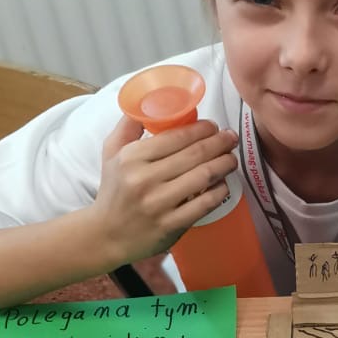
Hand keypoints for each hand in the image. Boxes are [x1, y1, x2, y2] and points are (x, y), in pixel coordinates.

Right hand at [87, 116, 238, 264]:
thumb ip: (128, 126)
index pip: (175, 137)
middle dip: (219, 142)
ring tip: (231, 158)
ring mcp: (159, 204)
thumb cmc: (113, 190)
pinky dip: (219, 191)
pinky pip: (204, 204)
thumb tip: (147, 102)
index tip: (213, 126)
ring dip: (224, 164)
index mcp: (132, 158)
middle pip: (194, 154)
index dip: (201, 129)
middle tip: (231, 138)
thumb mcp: (111, 153)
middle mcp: (144, 179)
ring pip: (203, 176)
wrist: (106, 235)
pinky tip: (223, 184)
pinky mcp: (171, 225)